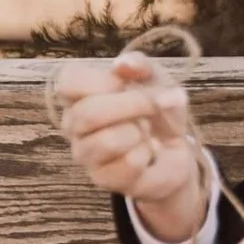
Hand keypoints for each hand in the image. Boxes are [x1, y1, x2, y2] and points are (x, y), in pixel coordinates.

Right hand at [55, 54, 207, 242]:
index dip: (102, 81)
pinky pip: (129, 163)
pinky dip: (148, 153)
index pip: (68, 83)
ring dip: (140, 133)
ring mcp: (85, 154)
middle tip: (155, 105)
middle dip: (133, 106)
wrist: (175, 149)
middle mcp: (73, 124)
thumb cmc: (157, 110)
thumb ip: (142, 66)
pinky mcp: (102, 179)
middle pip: (88, 114)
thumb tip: (124, 64)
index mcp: (79, 95)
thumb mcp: (157, 80)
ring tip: (144, 132)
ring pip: (108, 141)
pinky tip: (147, 152)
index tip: (125, 83)